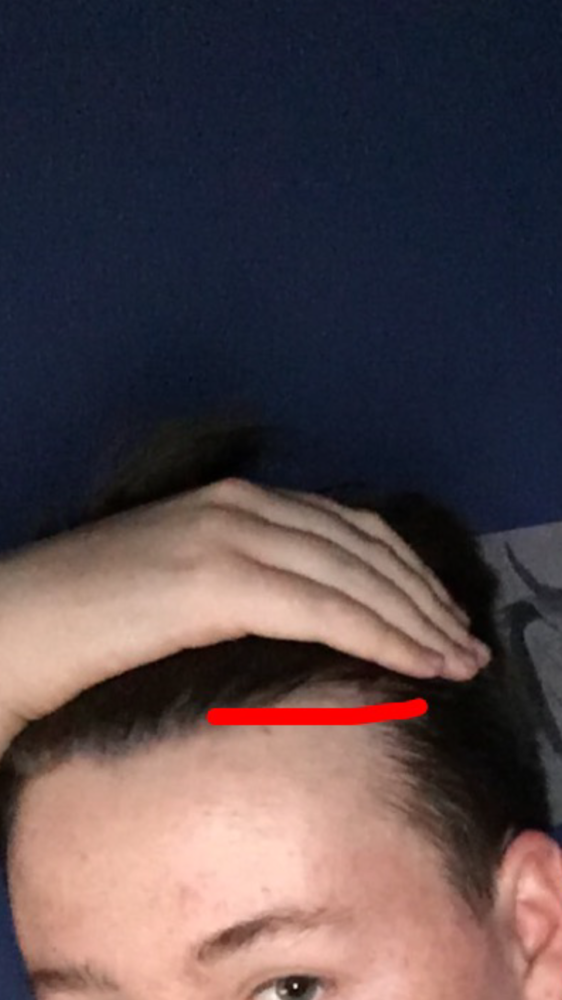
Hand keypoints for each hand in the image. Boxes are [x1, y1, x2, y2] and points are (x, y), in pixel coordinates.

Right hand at [0, 478, 488, 743]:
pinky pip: (322, 605)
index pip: (347, 529)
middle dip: (425, 597)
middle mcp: (239, 506)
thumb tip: (313, 616)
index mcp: (233, 502)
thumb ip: (246, 583)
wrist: (12, 625)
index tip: (442, 615)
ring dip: (416, 618)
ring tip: (457, 660)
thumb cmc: (89, 621)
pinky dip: (378, 633)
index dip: (406, 571)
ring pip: (353, 575)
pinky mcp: (214, 580)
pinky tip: (412, 660)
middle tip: (468, 644)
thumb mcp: (184, 587)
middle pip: (363, 546)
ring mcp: (227, 536)